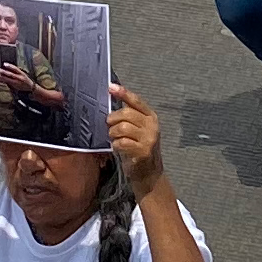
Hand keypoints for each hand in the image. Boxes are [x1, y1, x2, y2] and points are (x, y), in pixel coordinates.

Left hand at [105, 80, 168, 197]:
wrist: (149, 174)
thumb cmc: (139, 149)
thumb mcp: (138, 130)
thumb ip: (129, 116)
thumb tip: (112, 99)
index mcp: (151, 117)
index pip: (136, 101)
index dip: (123, 92)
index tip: (110, 87)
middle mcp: (152, 126)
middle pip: (126, 113)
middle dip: (113, 119)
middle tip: (109, 126)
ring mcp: (149, 139)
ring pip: (122, 127)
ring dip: (113, 133)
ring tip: (114, 138)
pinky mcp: (143, 151)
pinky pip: (122, 142)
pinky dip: (116, 145)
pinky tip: (118, 148)